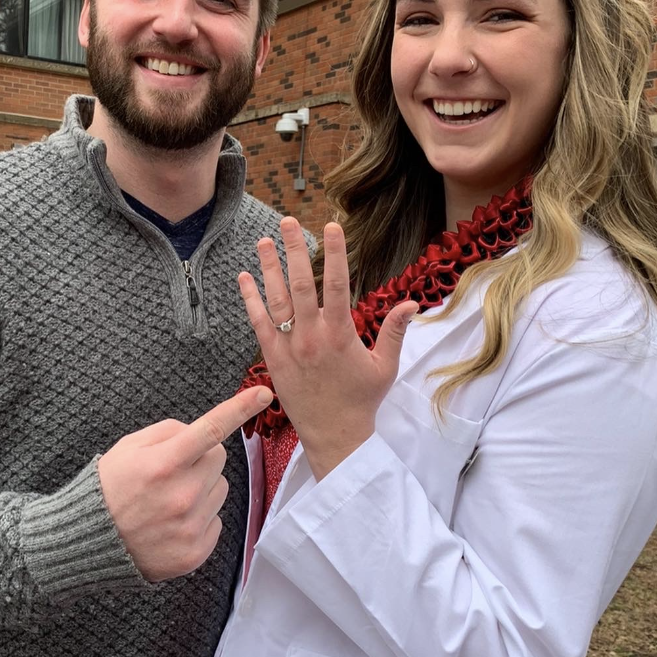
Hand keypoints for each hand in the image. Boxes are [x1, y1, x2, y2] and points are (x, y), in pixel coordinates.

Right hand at [98, 385, 272, 581]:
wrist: (89, 545)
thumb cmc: (109, 489)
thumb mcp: (128, 447)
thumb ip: (168, 432)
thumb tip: (200, 432)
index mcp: (164, 463)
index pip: (211, 429)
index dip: (240, 408)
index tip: (264, 393)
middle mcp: (181, 495)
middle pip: (219, 458)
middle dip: (201, 458)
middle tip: (172, 472)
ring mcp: (190, 526)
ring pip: (220, 489)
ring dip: (201, 489)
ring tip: (168, 501)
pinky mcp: (195, 552)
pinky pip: (216, 521)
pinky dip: (199, 519)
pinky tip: (171, 524)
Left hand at [239, 218, 417, 479]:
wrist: (334, 435)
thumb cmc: (362, 400)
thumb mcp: (385, 366)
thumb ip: (395, 331)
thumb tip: (412, 303)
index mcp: (341, 333)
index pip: (338, 283)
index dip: (335, 252)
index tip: (332, 226)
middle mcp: (312, 335)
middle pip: (301, 283)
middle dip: (294, 250)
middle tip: (288, 222)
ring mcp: (289, 346)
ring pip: (276, 299)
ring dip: (268, 268)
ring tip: (263, 241)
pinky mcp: (273, 358)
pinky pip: (259, 324)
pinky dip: (251, 300)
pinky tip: (244, 278)